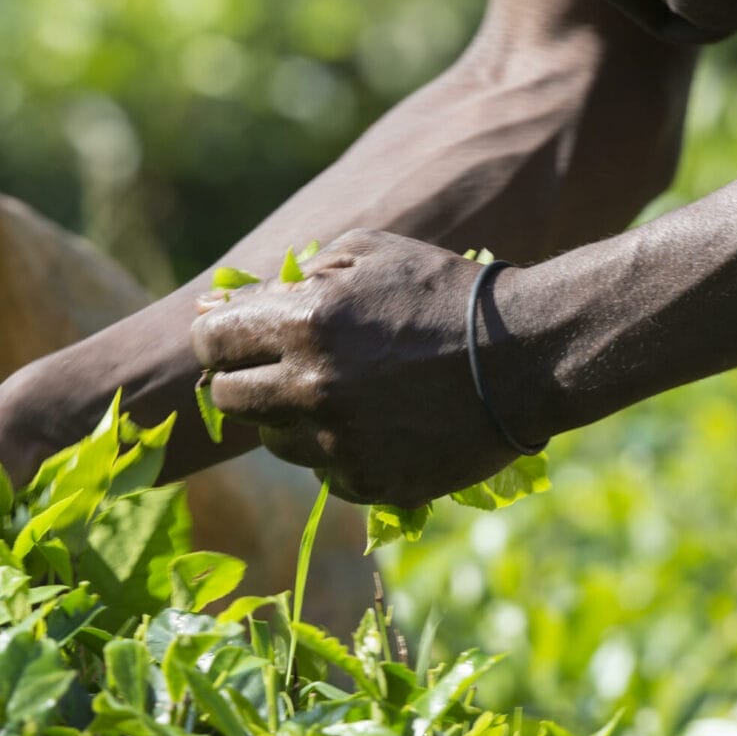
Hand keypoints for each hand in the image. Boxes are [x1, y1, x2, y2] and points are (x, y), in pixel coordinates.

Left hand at [190, 229, 541, 507]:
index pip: (210, 342)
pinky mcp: (370, 483)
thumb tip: (224, 300)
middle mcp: (311, 388)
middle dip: (244, 379)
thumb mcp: (370, 252)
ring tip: (342, 393)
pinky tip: (377, 424)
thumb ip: (294, 272)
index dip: (218, 337)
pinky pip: (326, 472)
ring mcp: (340, 442)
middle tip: (278, 369)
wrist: (525, 356)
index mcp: (304, 322)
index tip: (235, 338)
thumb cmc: (443, 291)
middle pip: (228, 400)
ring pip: (276, 442)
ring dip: (293, 419)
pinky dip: (340, 451)